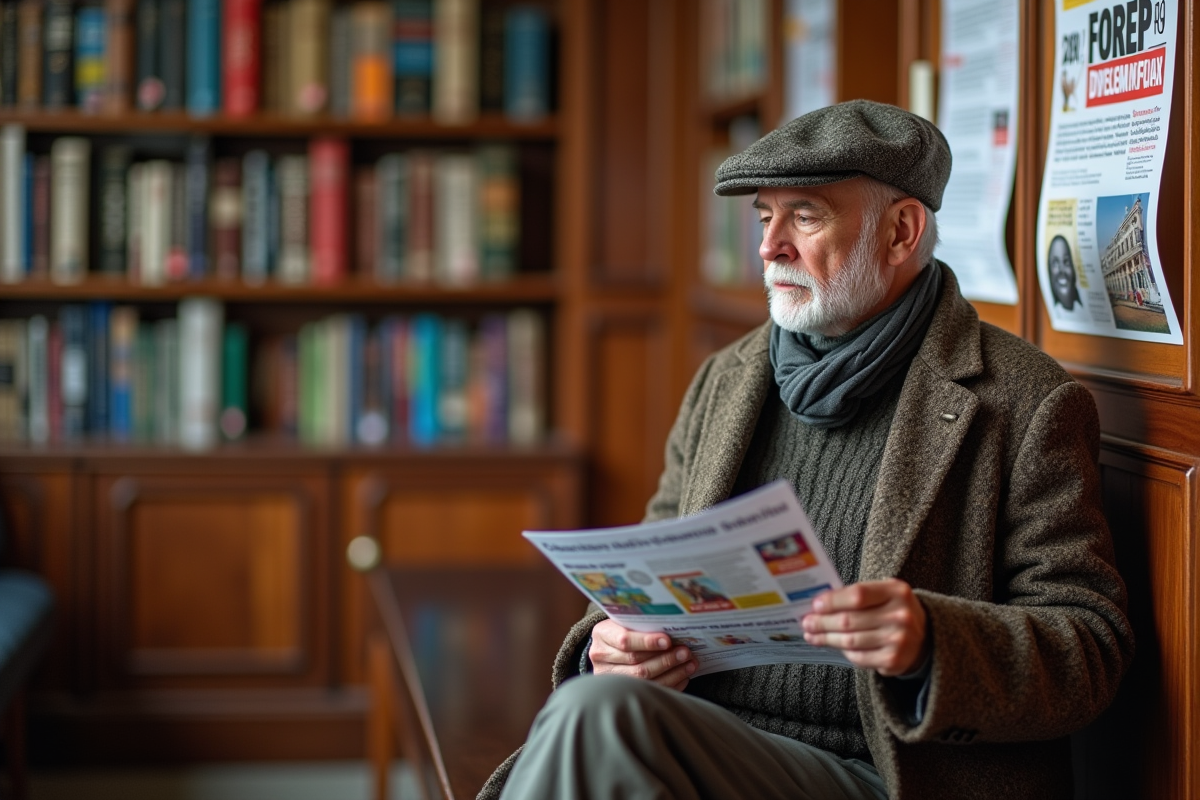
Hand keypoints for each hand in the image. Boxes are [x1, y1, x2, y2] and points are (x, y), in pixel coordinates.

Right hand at [588, 619, 696, 690]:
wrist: (607, 646)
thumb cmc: (621, 629)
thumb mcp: (624, 621)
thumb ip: (642, 624)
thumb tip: (673, 628)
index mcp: (602, 635)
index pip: (625, 641)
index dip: (647, 642)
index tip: (668, 641)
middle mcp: (602, 658)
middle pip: (636, 663)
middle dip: (665, 658)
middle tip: (685, 652)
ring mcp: (610, 678)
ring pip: (643, 679)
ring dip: (671, 672)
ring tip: (689, 664)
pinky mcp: (621, 691)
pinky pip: (649, 690)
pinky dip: (670, 684)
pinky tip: (683, 676)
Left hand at [801, 579, 929, 676]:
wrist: (925, 637)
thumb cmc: (894, 610)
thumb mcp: (884, 593)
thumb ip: (858, 594)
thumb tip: (821, 603)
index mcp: (897, 591)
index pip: (858, 595)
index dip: (833, 601)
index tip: (815, 605)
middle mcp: (900, 615)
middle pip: (850, 620)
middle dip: (822, 622)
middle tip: (806, 622)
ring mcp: (898, 640)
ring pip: (850, 641)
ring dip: (826, 638)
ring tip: (812, 635)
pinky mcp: (893, 660)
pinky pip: (858, 657)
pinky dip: (843, 651)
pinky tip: (833, 645)